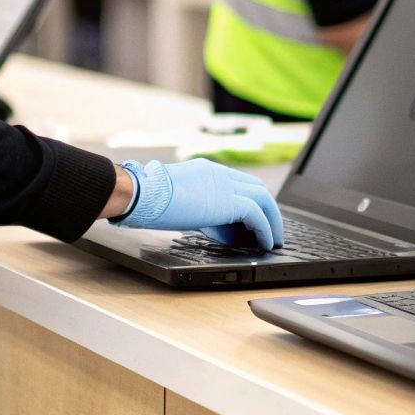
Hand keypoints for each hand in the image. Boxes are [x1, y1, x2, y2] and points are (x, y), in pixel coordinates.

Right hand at [111, 159, 284, 247]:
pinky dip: (265, 229)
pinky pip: (257, 214)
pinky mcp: (227, 200)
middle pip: (257, 188)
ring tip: (274, 239)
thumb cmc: (149, 200)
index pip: (240, 183)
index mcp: (208, 171)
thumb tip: (218, 230)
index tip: (256, 221)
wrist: (140, 193)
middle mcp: (220, 174)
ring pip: (264, 198)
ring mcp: (225, 184)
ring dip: (273, 220)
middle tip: (272, 230)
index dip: (252, 202)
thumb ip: (203, 212)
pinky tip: (265, 243)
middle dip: (268, 210)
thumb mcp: (181, 203)